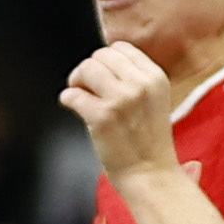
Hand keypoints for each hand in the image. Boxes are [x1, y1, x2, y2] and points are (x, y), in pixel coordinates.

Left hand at [59, 43, 181, 179]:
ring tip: (79, 95)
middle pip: (100, 56)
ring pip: (86, 69)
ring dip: (76, 81)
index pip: (121, 48)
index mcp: (155, 78)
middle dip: (89, 70)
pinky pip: (72, 94)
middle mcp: (140, 84)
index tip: (101, 76)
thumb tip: (102, 62)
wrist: (150, 175)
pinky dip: (68, 99)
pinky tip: (73, 107)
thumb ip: (135, 79)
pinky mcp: (101, 116)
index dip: (106, 60)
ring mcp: (121, 99)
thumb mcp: (154, 100)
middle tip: (86, 87)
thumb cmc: (149, 142)